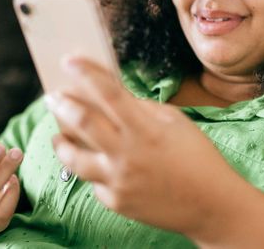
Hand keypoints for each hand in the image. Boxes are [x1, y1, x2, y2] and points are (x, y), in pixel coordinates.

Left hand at [46, 57, 238, 240]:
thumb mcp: (174, 122)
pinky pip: (94, 182)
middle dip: (62, 105)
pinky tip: (93, 161)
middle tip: (52, 96)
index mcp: (145, 129)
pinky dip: (91, 168)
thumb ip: (142, 109)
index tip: (69, 60)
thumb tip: (115, 97)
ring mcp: (119, 182)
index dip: (86, 73)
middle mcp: (127, 155)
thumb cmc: (197, 156)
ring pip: (74, 159)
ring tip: (57, 134)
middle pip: (83, 123)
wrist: (211, 204)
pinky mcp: (116, 203)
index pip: (108, 93)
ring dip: (61, 142)